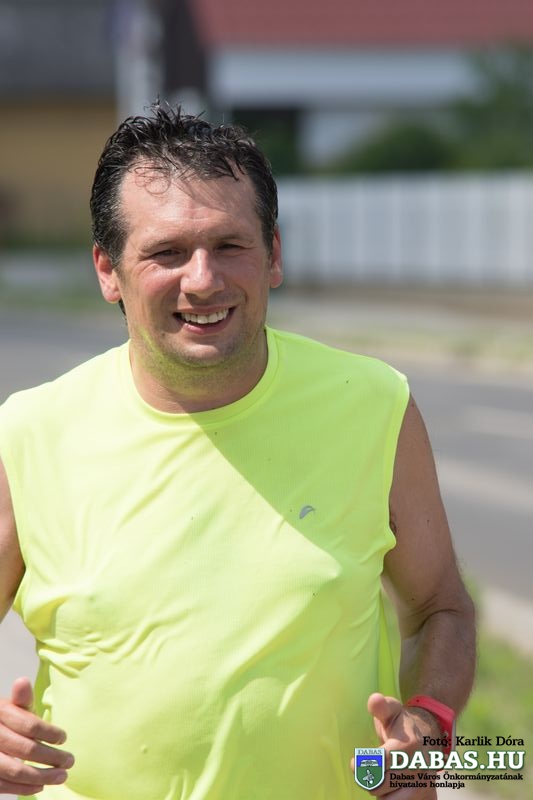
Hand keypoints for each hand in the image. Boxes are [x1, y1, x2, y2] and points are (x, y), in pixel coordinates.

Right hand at [0, 677, 73, 795]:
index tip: (64, 738)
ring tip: (62, 776)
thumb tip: (22, 681)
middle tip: (70, 760)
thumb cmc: (3, 722)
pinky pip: (4, 785)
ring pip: (15, 770)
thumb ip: (22, 699)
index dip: (49, 733)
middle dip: (51, 756)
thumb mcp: (11, 707)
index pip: (29, 725)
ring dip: (42, 776)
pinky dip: (24, 788)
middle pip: (25, 748)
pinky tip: (41, 785)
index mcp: (0, 713)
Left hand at [350, 693, 438, 798]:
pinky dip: (389, 799)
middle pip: (380, 785)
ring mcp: (424, 783)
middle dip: (368, 777)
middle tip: (367, 769)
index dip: (361, 764)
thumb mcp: (391, 709)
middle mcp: (418, 766)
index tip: (354, 762)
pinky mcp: (426, 795)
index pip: (379, 762)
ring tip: (380, 776)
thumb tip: (374, 699)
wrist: (428, 739)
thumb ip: (381, 706)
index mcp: (408, 745)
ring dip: (380, 790)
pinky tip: (390, 787)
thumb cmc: (401, 724)